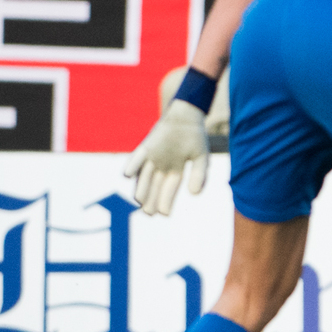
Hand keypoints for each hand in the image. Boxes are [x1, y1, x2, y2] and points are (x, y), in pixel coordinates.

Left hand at [124, 100, 208, 215]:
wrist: (187, 117)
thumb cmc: (196, 137)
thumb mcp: (202, 158)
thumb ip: (199, 176)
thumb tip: (194, 194)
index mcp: (176, 171)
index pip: (169, 190)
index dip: (166, 202)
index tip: (165, 214)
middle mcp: (162, 167)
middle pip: (154, 187)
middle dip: (151, 200)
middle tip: (148, 213)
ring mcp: (152, 158)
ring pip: (144, 177)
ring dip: (141, 188)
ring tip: (139, 201)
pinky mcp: (146, 147)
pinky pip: (136, 158)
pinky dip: (132, 166)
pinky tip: (129, 176)